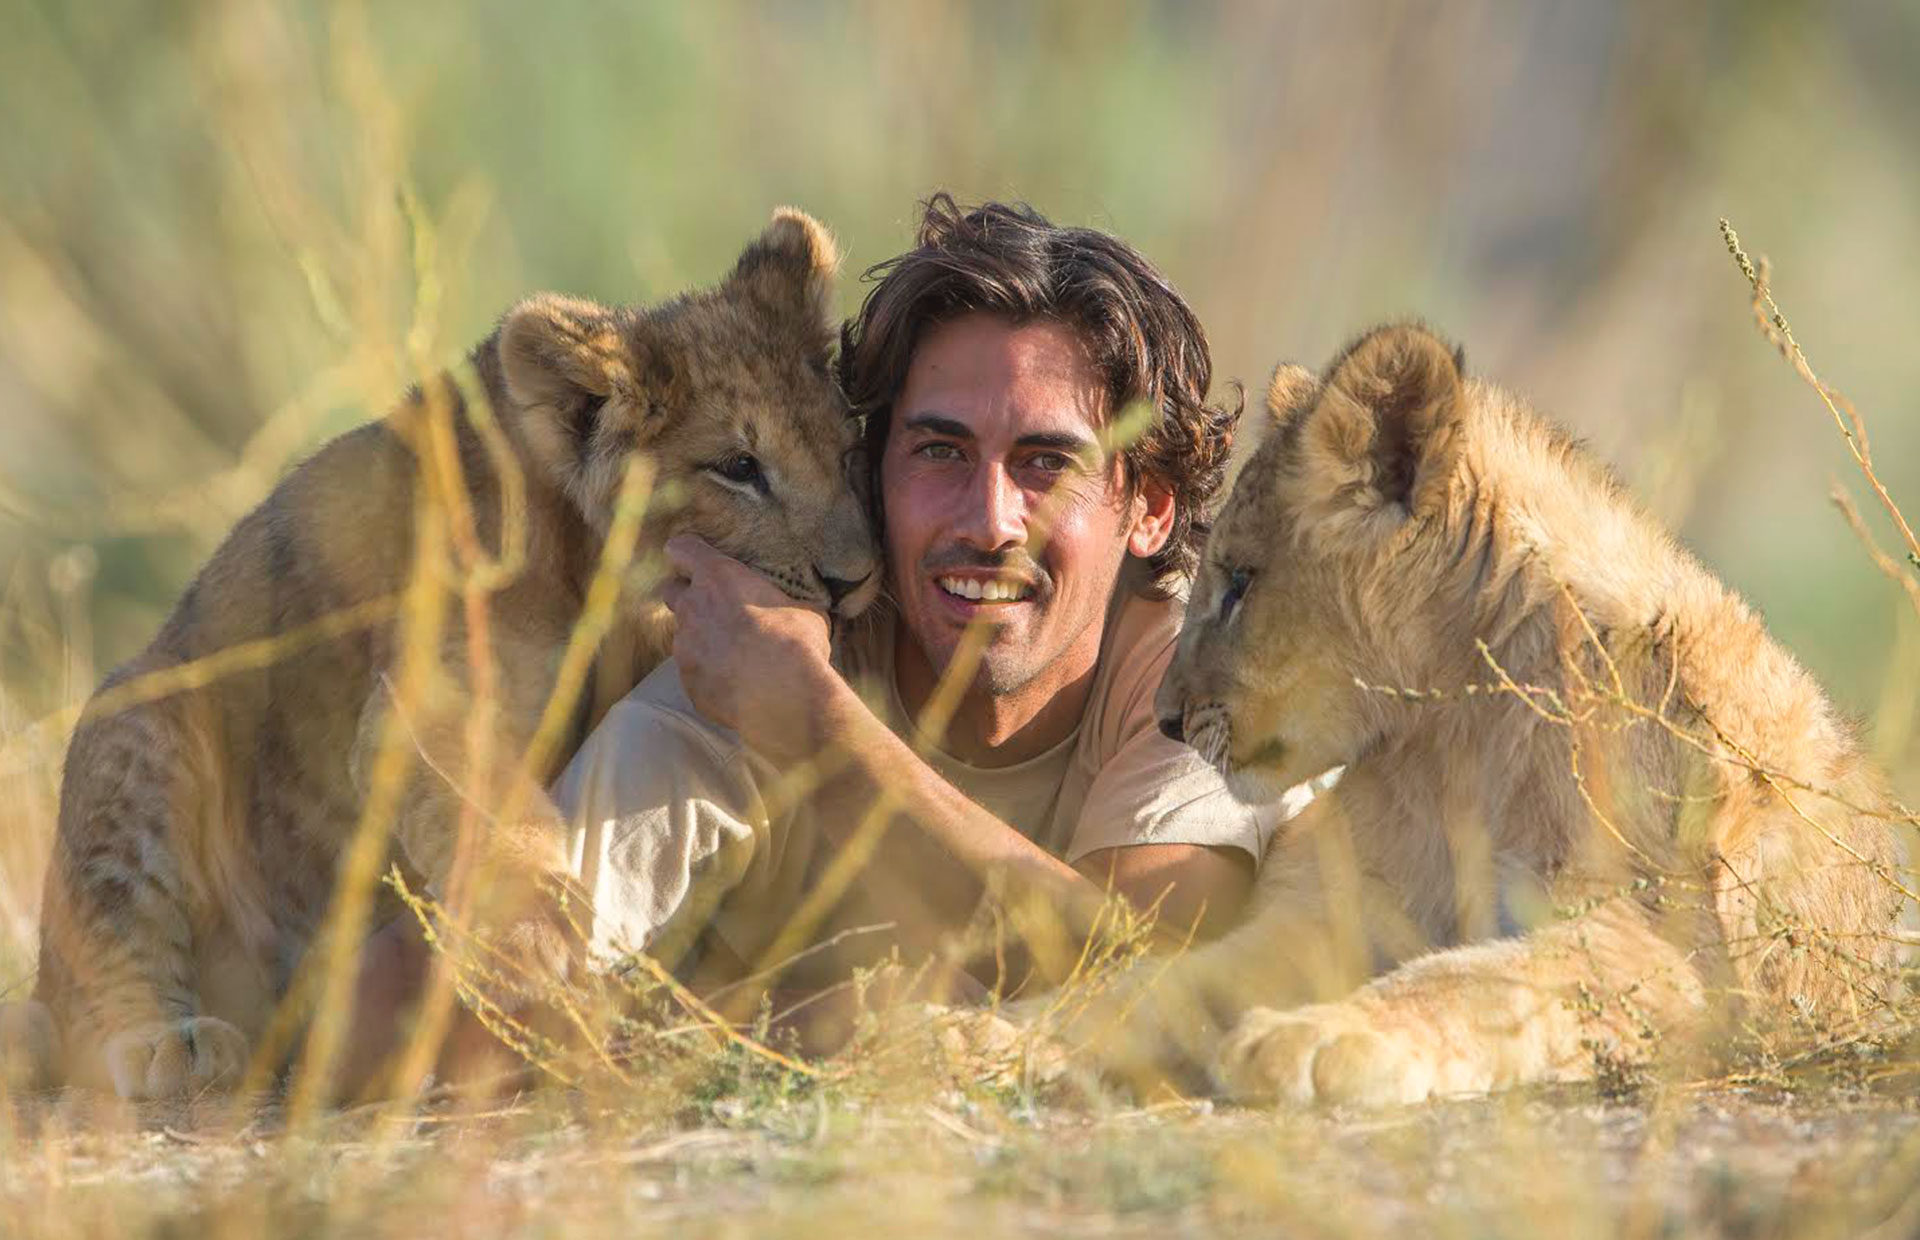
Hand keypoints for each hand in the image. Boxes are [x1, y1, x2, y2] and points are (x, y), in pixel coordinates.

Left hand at [660, 534, 844, 762]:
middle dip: (687, 596)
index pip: (682, 548)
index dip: (689, 553)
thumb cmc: (796, 643)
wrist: (786, 697)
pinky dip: (710, 674)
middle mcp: (692, 608)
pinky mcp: (688, 682)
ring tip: (735, 656)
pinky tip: (736, 683)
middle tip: (716, 608)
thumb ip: (783, 603)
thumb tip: (797, 611)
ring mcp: (685, 648)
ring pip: (684, 636)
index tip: (699, 560)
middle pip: (671, 591)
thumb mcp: (804, 611)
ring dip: (703, 641)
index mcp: (718, 578)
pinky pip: (694, 673)